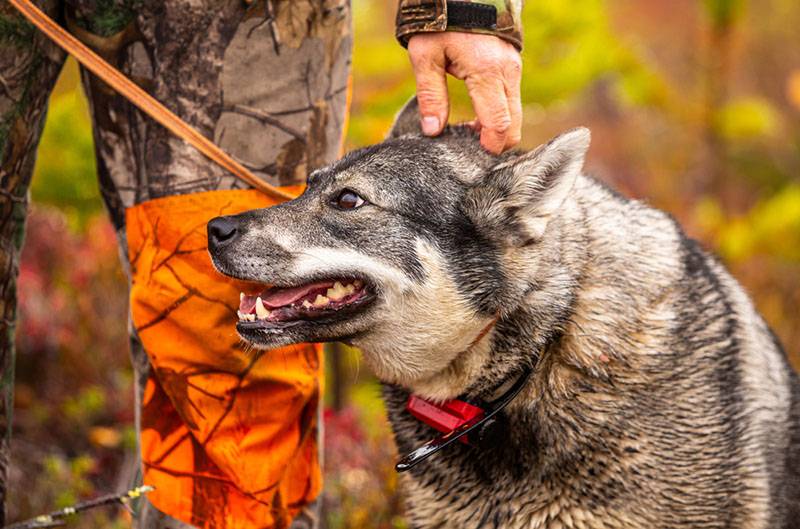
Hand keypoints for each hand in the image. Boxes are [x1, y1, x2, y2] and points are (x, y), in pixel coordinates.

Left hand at [407, 32, 522, 153]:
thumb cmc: (440, 19)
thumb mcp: (425, 56)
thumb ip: (431, 95)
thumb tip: (433, 131)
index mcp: (486, 71)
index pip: (498, 123)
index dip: (490, 146)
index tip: (473, 157)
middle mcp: (507, 72)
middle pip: (514, 124)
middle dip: (496, 142)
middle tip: (470, 150)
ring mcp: (514, 68)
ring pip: (515, 113)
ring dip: (496, 128)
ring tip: (468, 132)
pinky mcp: (513, 65)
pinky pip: (512, 99)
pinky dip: (499, 113)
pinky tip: (476, 115)